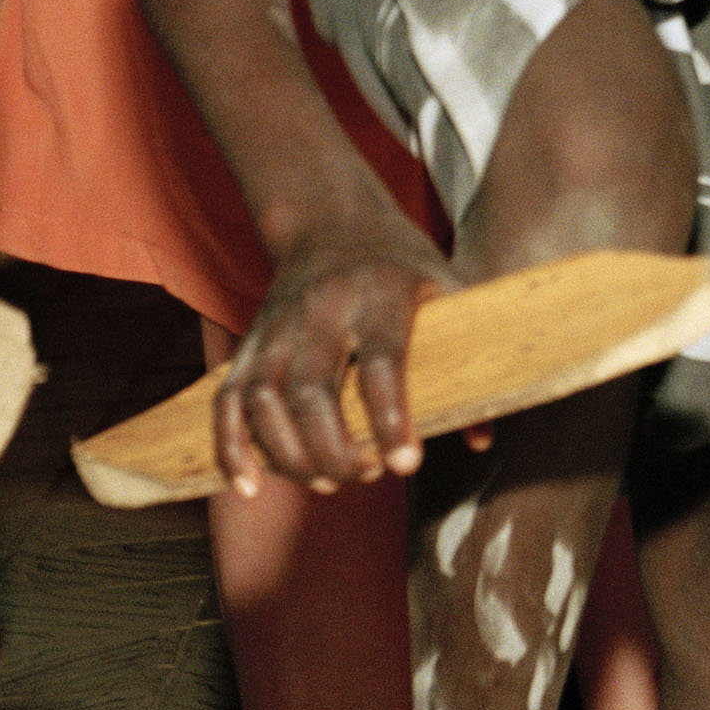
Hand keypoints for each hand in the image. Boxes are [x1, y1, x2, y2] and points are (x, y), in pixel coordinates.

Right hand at [219, 216, 456, 494]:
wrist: (333, 222)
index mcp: (381, 293)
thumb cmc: (403, 270)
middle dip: (333, 449)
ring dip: (290, 455)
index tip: (404, 465)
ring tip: (327, 482)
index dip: (391, 416)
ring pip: (264, 400)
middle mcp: (321, 308)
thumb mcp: (447, 292)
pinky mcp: (249, 345)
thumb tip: (481, 440)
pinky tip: (250, 487)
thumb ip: (468, 362)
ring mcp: (277, 327)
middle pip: (312, 389)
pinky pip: (228, 401)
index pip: (382, 360)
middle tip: (365, 475)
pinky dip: (231, 448)